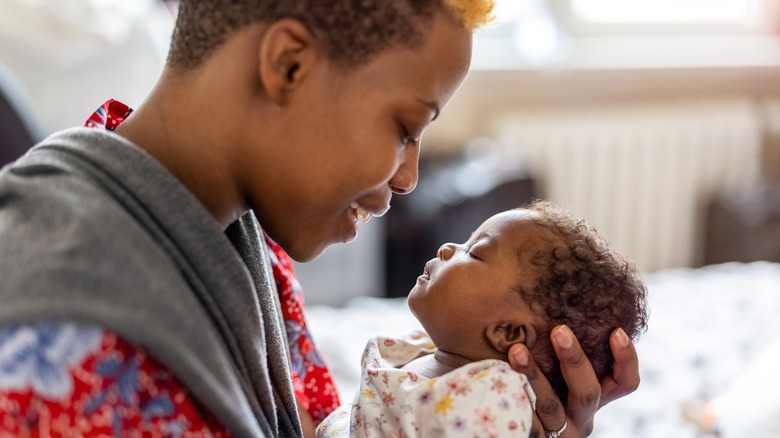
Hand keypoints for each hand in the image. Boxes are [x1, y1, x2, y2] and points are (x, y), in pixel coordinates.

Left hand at [507, 325, 638, 436]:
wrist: (499, 416)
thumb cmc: (527, 376)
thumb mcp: (551, 364)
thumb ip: (555, 337)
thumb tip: (546, 279)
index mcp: (592, 397)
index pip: (624, 383)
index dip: (626, 359)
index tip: (616, 330)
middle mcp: (580, 418)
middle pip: (588, 392)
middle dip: (575, 360)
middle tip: (559, 330)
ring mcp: (556, 433)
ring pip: (551, 406)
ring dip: (535, 376)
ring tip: (516, 350)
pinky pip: (523, 419)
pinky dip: (513, 396)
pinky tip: (497, 377)